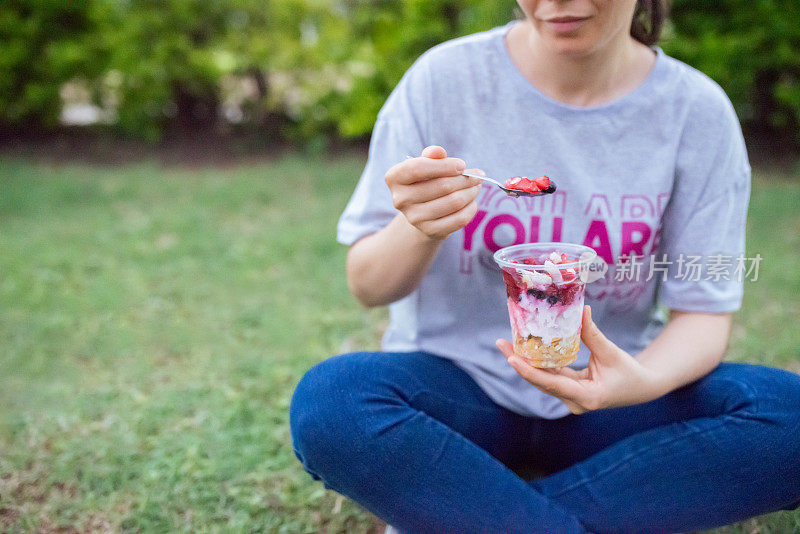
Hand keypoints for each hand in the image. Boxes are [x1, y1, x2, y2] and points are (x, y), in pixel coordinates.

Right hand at [384, 145, 482, 239]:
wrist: (422, 212)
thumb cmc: (426, 181)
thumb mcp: (426, 164)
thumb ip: (432, 155)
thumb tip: (438, 151)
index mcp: (394, 178)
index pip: (418, 168)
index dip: (444, 166)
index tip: (462, 165)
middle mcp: (400, 199)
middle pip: (442, 186)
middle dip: (465, 179)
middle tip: (477, 175)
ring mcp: (414, 218)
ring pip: (454, 202)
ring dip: (471, 192)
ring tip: (475, 187)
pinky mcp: (429, 231)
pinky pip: (459, 219)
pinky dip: (471, 208)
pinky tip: (472, 202)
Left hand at [496, 306, 660, 413]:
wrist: (641, 388)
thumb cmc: (629, 372)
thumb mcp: (611, 353)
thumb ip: (592, 335)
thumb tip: (580, 310)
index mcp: (586, 397)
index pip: (552, 383)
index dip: (530, 372)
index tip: (512, 358)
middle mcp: (574, 401)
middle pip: (541, 381)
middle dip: (520, 362)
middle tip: (501, 343)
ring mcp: (570, 398)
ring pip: (543, 379)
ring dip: (525, 362)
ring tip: (506, 344)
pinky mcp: (569, 391)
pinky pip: (549, 376)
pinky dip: (537, 363)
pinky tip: (523, 349)